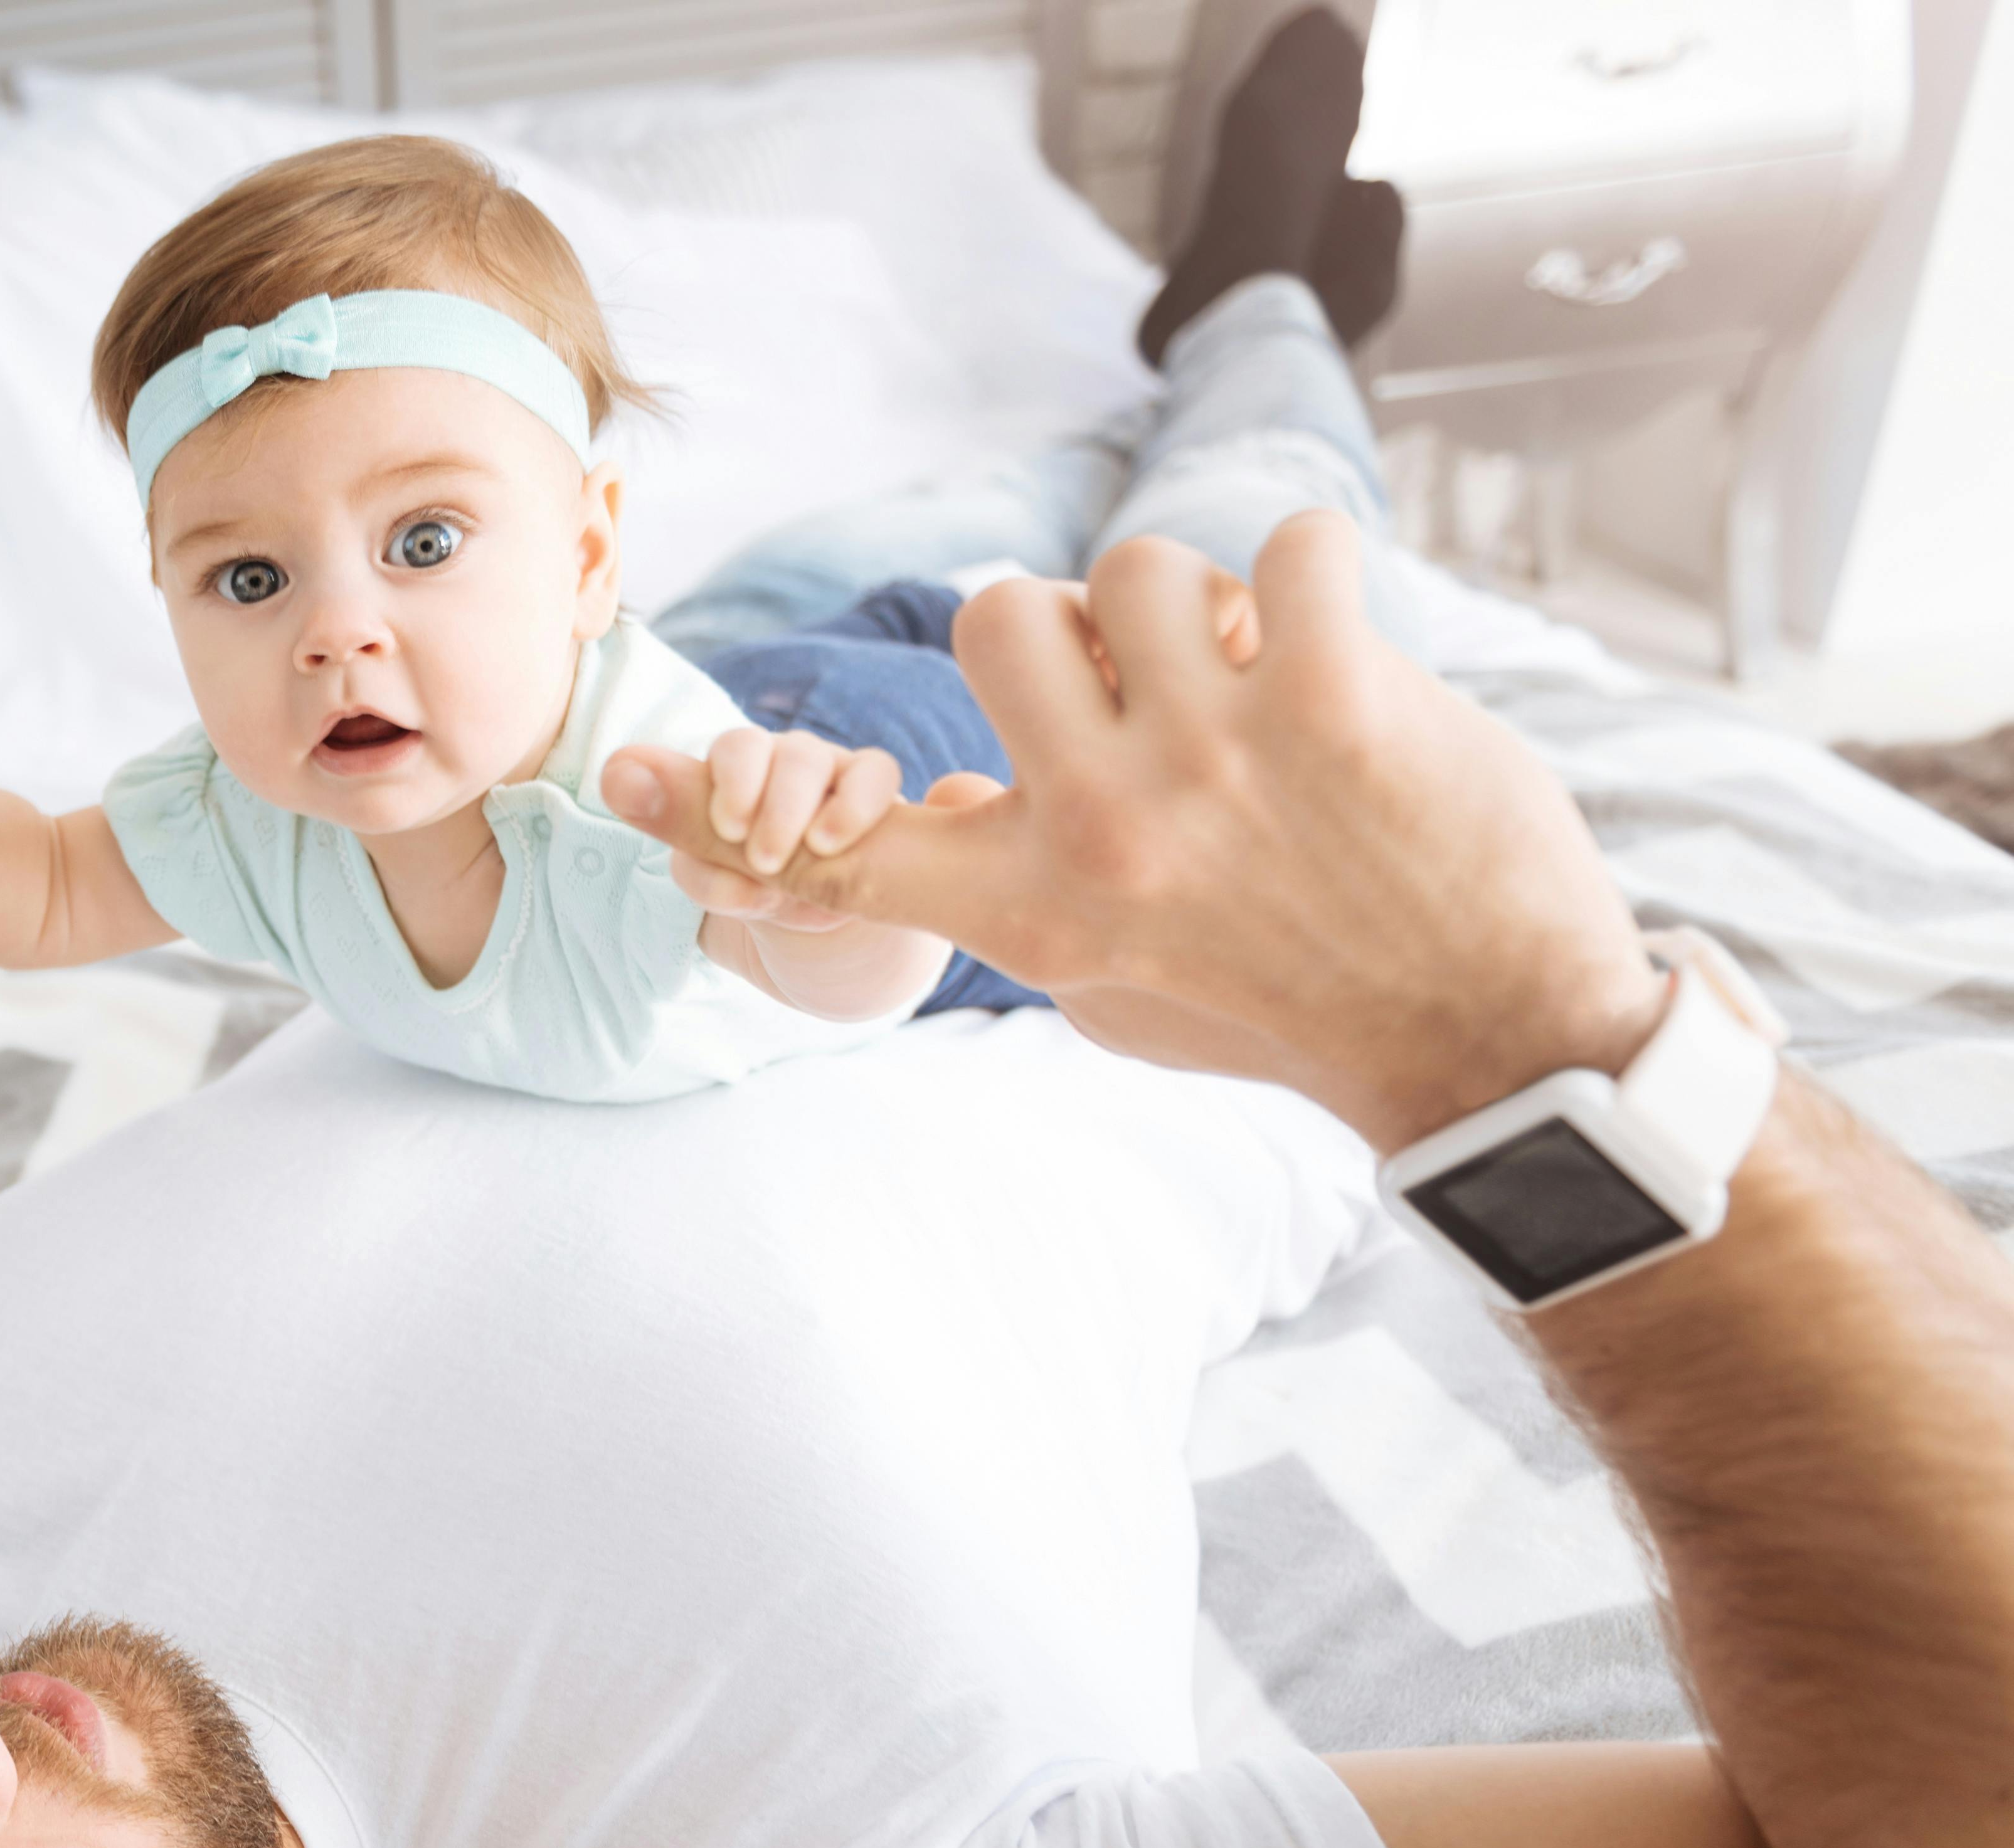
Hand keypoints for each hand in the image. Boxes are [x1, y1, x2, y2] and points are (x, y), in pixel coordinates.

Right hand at [604, 514, 1665, 1148]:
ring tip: (1268, 689)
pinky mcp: (1341, 699)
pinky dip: (1327, 581)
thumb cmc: (1285, 1006)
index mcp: (1032, 908)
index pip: (851, 850)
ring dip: (1212, 606)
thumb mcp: (1110, 983)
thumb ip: (1017, 888)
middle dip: (1078, 625)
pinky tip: (1354, 665)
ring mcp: (1219, 759)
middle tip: (1151, 693)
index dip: (727, 811)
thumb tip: (946, 799)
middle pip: (1003, 610)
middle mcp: (1103, 828)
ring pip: (1148, 564)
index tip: (625, 779)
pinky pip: (1295, 544)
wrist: (1485, 1041)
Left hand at [663, 726, 905, 936]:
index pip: (734, 751)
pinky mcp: (873, 791)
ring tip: (803, 857)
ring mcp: (830, 772)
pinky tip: (834, 843)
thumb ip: (674, 826)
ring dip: (801, 809)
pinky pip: (876, 771)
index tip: (730, 830)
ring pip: (816, 758)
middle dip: (770, 801)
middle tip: (763, 859)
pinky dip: (856, 803)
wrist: (819, 928)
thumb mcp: (713, 873)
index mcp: (736, 774)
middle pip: (778, 748)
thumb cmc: (755, 889)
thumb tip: (616, 773)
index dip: (731, 782)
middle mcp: (780, 762)